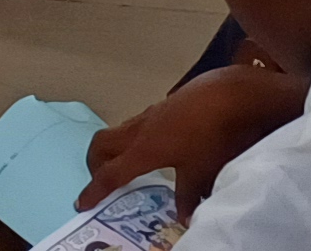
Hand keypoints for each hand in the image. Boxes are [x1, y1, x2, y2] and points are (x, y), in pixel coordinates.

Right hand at [82, 62, 304, 212]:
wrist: (230, 95)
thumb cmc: (212, 136)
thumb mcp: (201, 173)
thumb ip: (187, 196)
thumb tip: (182, 216)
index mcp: (144, 149)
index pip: (111, 173)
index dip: (95, 190)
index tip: (80, 203)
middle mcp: (141, 129)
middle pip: (103, 143)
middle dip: (95, 162)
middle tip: (100, 180)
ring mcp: (152, 113)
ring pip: (120, 131)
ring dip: (115, 149)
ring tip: (126, 166)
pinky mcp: (165, 105)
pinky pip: (137, 124)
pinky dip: (134, 139)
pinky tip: (156, 147)